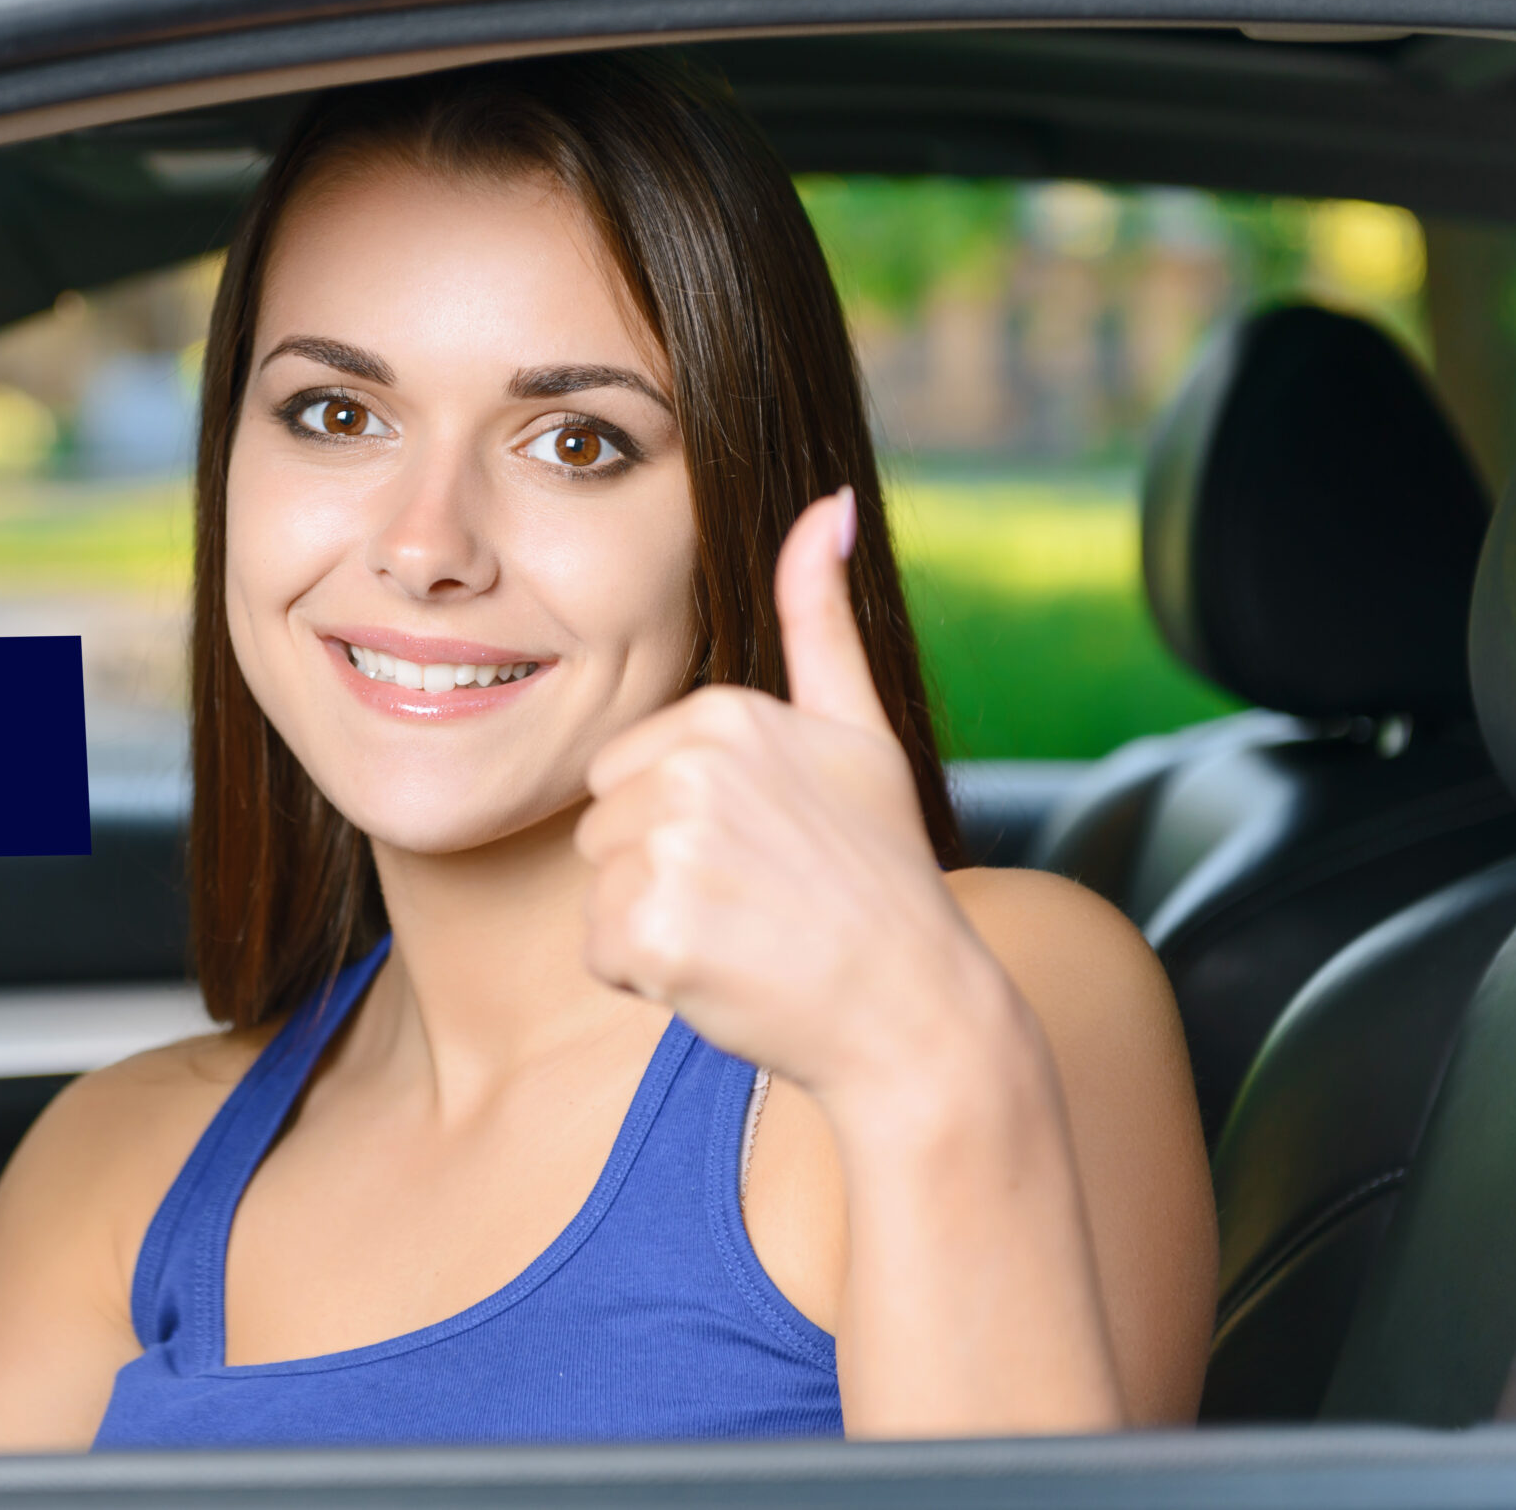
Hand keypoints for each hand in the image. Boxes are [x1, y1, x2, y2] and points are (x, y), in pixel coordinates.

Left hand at [574, 489, 1005, 1103]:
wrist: (916, 1011)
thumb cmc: (883, 877)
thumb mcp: (859, 730)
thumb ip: (822, 616)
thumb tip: (828, 504)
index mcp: (729, 711)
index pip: (625, 772)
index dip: (683, 825)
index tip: (765, 849)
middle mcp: (695, 765)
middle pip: (602, 826)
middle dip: (660, 873)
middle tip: (754, 899)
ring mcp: (674, 844)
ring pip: (598, 888)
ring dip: (652, 926)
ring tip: (743, 934)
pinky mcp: (654, 924)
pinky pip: (600, 949)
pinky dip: (647, 977)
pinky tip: (725, 974)